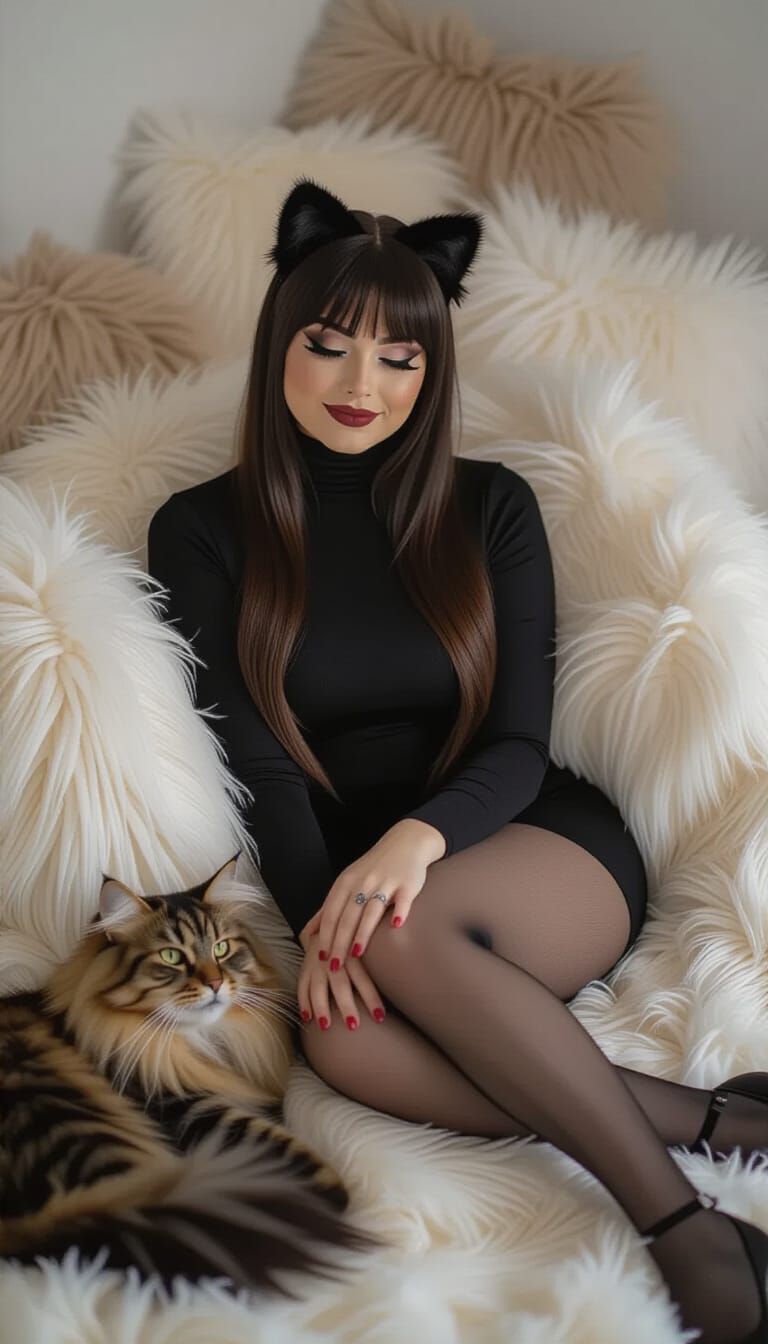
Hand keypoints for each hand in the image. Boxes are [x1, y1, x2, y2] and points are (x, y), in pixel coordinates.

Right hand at [297, 926, 386, 1029]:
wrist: (331, 920)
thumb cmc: (358, 935)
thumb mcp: (370, 937)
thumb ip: (384, 953)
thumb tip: (413, 971)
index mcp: (353, 952)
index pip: (363, 978)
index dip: (371, 997)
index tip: (380, 1016)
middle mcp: (334, 957)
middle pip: (340, 983)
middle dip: (346, 1005)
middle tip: (353, 1025)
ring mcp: (317, 963)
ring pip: (317, 986)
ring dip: (321, 1006)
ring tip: (326, 1025)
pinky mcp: (306, 967)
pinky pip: (302, 985)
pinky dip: (303, 1001)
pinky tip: (307, 1018)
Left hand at [302, 819, 444, 973]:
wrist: (406, 842)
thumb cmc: (373, 868)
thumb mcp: (347, 882)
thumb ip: (330, 907)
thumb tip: (309, 932)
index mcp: (346, 883)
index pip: (331, 913)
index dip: (325, 936)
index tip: (321, 958)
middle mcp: (363, 882)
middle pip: (348, 916)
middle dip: (339, 942)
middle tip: (335, 966)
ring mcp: (385, 882)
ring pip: (371, 909)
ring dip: (363, 931)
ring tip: (357, 953)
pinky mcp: (407, 884)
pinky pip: (402, 899)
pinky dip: (399, 911)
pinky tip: (396, 925)